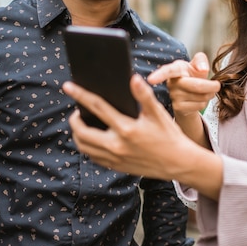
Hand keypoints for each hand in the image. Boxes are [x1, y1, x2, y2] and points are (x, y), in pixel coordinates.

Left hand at [65, 74, 196, 179]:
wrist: (177, 162)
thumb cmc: (169, 136)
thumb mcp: (158, 113)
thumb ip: (144, 95)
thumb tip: (133, 78)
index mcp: (126, 129)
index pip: (97, 107)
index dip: (80, 95)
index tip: (68, 86)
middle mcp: (117, 145)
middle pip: (82, 132)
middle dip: (74, 119)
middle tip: (78, 111)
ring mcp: (114, 158)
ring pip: (84, 147)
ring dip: (78, 134)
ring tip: (83, 123)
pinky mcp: (116, 166)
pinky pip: (93, 157)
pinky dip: (87, 146)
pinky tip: (93, 138)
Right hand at [147, 52, 220, 116]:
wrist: (191, 92)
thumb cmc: (193, 74)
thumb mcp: (197, 63)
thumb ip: (201, 60)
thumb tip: (203, 69)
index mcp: (175, 69)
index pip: (167, 71)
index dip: (159, 75)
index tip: (151, 80)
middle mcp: (172, 83)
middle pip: (196, 85)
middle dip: (211, 86)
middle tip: (217, 85)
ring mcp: (173, 97)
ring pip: (200, 97)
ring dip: (209, 95)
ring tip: (206, 91)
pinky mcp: (178, 108)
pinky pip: (199, 106)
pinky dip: (204, 102)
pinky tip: (199, 99)